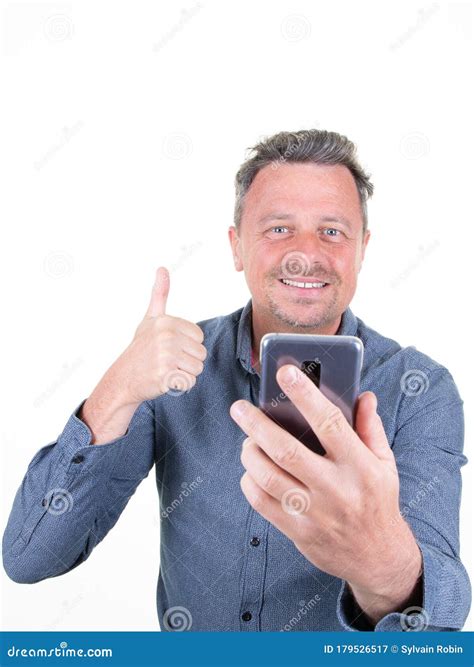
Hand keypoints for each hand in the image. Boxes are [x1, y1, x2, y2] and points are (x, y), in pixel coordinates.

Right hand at [114, 267, 206, 403]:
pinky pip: (189, 382)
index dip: (188, 346)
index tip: (170, 347)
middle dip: (187, 361)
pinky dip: (180, 385)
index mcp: (167, 322)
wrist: (123, 378)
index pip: (199, 337)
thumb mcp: (150, 319)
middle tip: (167, 361)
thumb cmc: (141, 349)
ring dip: (184, 374)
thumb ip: (159, 295)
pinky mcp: (165, 375)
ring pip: (197, 369)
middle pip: (201, 354)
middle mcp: (167, 337)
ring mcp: (165, 356)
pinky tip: (164, 380)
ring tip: (166, 370)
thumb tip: (162, 268)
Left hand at [230, 364, 421, 616]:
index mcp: (361, 467)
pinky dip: (249, 482)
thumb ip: (371, 428)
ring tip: (246, 440)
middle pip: (287, 450)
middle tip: (239, 408)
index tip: (285, 372)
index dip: (305, 395)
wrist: (378, 559)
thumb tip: (363, 395)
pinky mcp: (298, 531)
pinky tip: (251, 470)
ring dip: (249, 453)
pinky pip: (262, 503)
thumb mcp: (385, 464)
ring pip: (268, 477)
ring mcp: (315, 513)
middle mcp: (336, 489)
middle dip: (257, 425)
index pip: (329, 423)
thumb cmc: (378, 501)